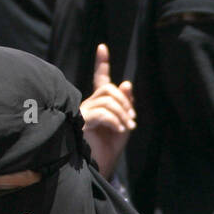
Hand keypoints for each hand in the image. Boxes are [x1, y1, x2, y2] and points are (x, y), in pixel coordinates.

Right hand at [80, 43, 134, 179]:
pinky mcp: (81, 122)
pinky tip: (120, 130)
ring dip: (122, 113)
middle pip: (108, 89)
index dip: (101, 63)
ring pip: (107, 100)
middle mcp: (88, 104)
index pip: (100, 79)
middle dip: (124, 102)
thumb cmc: (110, 147)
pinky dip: (115, 120)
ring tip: (126, 128)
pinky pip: (102, 113)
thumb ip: (126, 105)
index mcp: (99, 103)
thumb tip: (126, 83)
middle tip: (132, 120)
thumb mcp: (124, 123)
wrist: (100, 166)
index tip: (102, 47)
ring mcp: (83, 112)